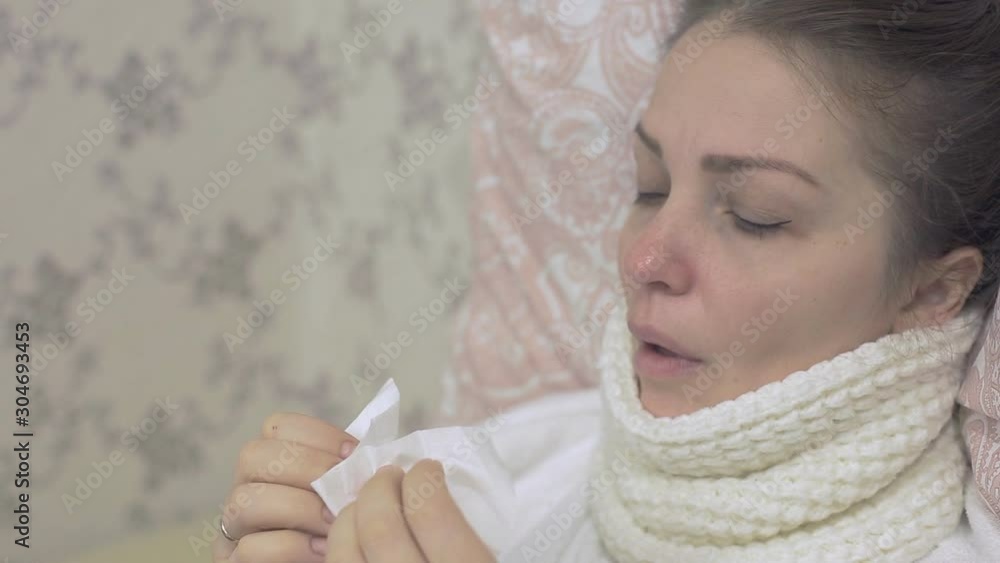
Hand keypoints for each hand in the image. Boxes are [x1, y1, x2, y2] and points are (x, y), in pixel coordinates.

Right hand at [214, 412, 358, 562]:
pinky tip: (322, 549)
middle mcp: (246, 486)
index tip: (354, 454)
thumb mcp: (344, 490)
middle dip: (306, 467)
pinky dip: (291, 546)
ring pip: (244, 500)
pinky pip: (250, 548)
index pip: (278, 426)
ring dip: (298, 508)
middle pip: (253, 455)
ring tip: (334, 521)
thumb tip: (368, 455)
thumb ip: (347, 471)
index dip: (319, 435)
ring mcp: (235, 525)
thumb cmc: (340, 526)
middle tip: (343, 490)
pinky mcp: (235, 560)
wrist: (337, 559)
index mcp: (272, 460)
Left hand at [325, 459, 495, 562]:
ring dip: (352, 513)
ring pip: (344, 548)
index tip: (427, 468)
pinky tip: (353, 536)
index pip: (430, 512)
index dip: (424, 479)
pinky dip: (338, 542)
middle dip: (380, 487)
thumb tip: (435, 483)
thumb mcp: (488, 555)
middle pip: (379, 527)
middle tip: (390, 475)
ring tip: (367, 504)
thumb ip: (468, 530)